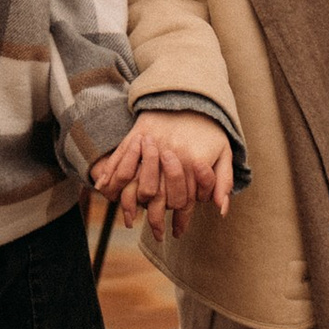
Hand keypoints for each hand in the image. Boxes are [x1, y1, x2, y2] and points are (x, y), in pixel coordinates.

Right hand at [89, 110, 233, 234]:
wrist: (193, 94)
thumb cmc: (211, 128)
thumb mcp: (224, 153)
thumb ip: (222, 181)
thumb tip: (221, 210)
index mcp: (191, 161)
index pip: (184, 200)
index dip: (182, 219)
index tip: (178, 233)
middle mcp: (169, 155)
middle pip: (157, 198)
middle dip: (156, 220)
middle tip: (155, 234)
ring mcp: (151, 145)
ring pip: (134, 181)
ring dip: (129, 204)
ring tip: (130, 221)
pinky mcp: (136, 134)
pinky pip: (120, 158)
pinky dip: (110, 175)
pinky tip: (104, 189)